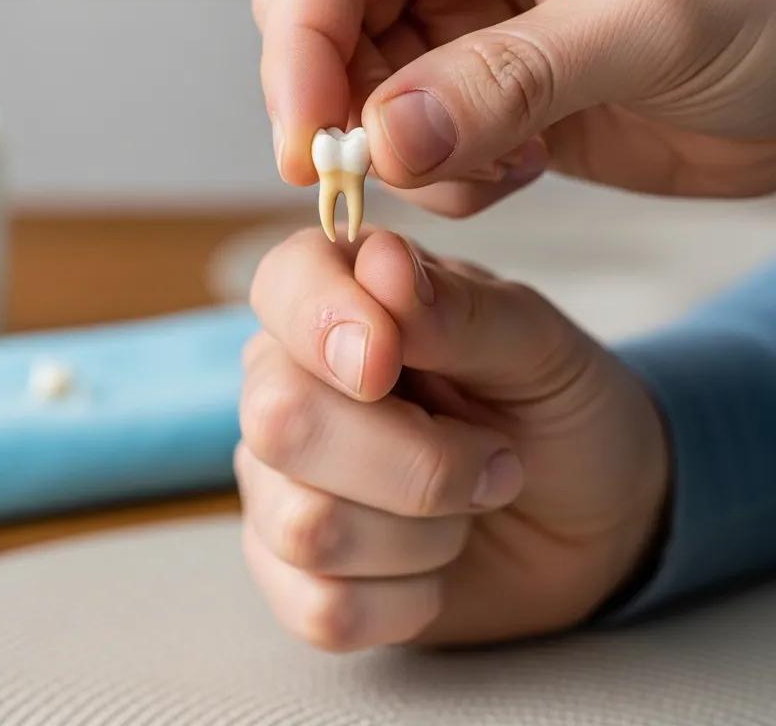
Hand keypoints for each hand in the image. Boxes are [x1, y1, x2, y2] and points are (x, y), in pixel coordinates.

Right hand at [237, 228, 667, 649]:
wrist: (592, 518)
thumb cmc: (557, 408)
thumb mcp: (539, 345)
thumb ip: (458, 307)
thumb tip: (381, 266)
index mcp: (344, 302)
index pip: (282, 285)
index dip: (324, 320)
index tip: (388, 360)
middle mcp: (290, 384)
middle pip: (279, 420)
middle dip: (415, 461)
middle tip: (495, 459)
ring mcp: (281, 482)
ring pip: (304, 524)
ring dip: (425, 532)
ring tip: (471, 505)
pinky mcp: (294, 573)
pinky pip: (321, 607)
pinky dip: (408, 600)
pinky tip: (438, 565)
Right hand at [256, 0, 775, 213]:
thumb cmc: (771, 3)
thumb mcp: (646, 23)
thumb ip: (506, 79)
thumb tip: (383, 137)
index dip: (300, 41)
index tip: (308, 139)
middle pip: (320, 18)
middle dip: (336, 101)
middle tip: (371, 170)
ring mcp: (458, 16)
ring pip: (356, 89)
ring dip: (401, 149)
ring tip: (500, 162)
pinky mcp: (472, 86)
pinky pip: (404, 140)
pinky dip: (440, 176)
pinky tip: (519, 167)